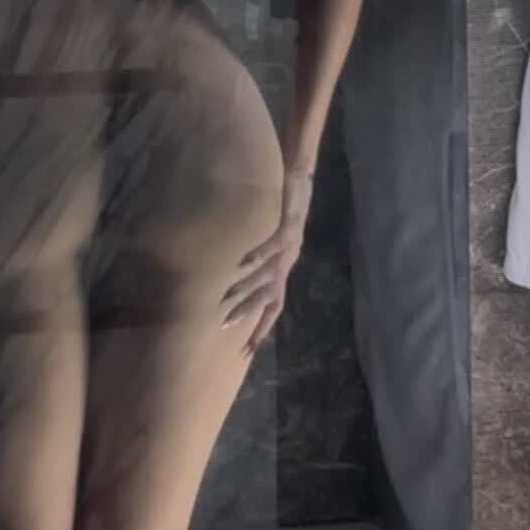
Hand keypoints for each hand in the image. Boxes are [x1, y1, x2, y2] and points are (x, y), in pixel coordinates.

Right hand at [223, 169, 313, 353]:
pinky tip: (242, 263)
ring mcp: (289, 247)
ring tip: (229, 303)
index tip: (246, 350)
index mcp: (283, 267)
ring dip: (249, 291)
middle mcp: (287, 262)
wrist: (300, 178)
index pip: (274, 306)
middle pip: (270, 299)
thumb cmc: (283, 205)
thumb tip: (242, 271)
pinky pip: (272, 245)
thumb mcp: (273, 236)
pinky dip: (258, 255)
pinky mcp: (288, 228)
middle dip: (253, 320)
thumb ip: (263, 255)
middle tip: (233, 336)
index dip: (262, 328)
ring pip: (268, 277)